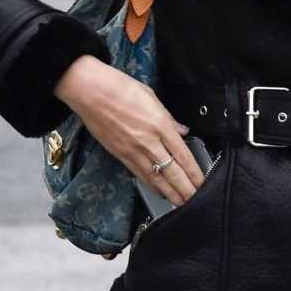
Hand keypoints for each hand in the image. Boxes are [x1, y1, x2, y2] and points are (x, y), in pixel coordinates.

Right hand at [55, 54, 204, 205]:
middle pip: (173, 173)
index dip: (195, 173)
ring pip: (156, 178)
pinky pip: (140, 174)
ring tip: (181, 203)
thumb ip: (169, 118)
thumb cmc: (117, 87)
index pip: (183, 155)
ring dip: (171, 193)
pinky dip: (152, 185)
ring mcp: (133, 150)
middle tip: (196, 201)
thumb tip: (181, 130)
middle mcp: (148, 141)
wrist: (88, 90)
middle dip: (186, 189)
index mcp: (159, 124)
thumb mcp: (151, 96)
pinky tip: (160, 191)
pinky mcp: (119, 154)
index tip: (202, 183)